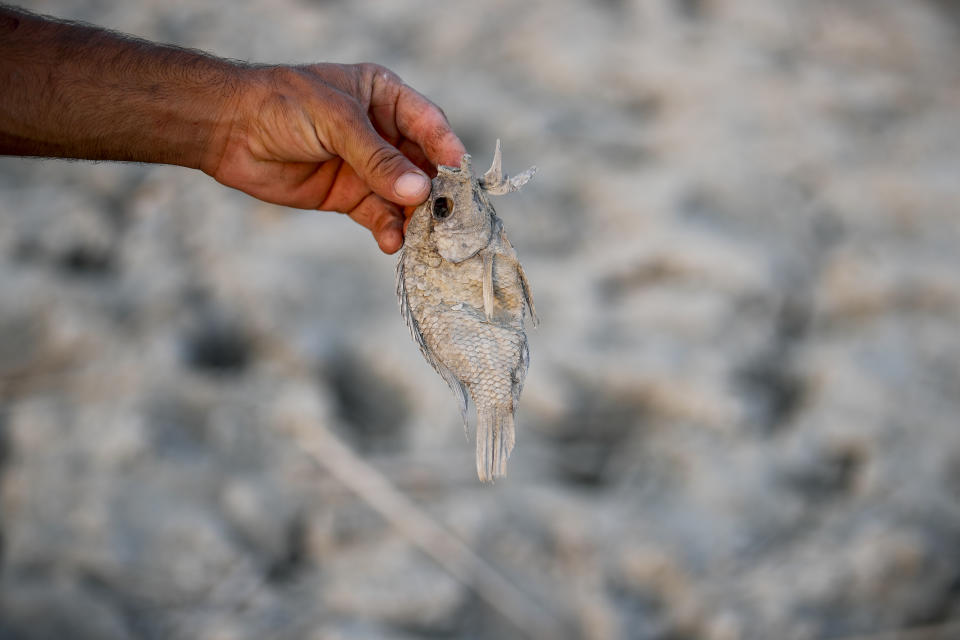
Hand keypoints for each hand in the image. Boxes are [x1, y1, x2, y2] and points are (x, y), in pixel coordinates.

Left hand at [201, 63, 465, 253]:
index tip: (461, 177)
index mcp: (385, 97)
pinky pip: (379, 216)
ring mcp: (366, 167)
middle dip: (436, 192)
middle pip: (423, 165)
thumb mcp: (335, 123)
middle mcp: (382, 132)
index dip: (446, 150)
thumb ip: (377, 159)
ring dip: (415, 218)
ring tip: (424, 239)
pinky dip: (389, 230)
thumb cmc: (283, 105)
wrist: (228, 129)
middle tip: (449, 219)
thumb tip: (420, 191)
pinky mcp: (348, 196)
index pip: (429, 124)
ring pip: (404, 196)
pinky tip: (392, 242)